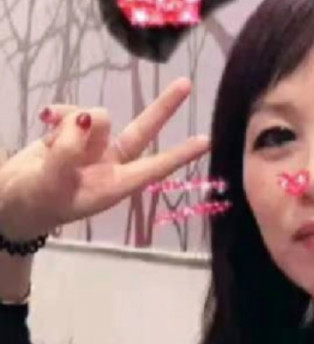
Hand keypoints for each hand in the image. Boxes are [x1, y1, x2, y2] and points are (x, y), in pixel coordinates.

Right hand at [0, 77, 209, 241]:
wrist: (10, 200)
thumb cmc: (35, 203)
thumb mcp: (51, 183)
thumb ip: (68, 153)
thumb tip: (86, 119)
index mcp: (114, 186)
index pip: (153, 168)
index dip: (179, 155)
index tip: (206, 142)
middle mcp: (110, 165)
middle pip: (141, 131)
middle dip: (162, 108)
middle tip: (185, 85)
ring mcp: (93, 148)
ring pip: (96, 117)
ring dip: (72, 121)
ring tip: (52, 145)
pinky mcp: (74, 135)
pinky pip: (73, 113)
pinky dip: (58, 115)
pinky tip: (45, 125)